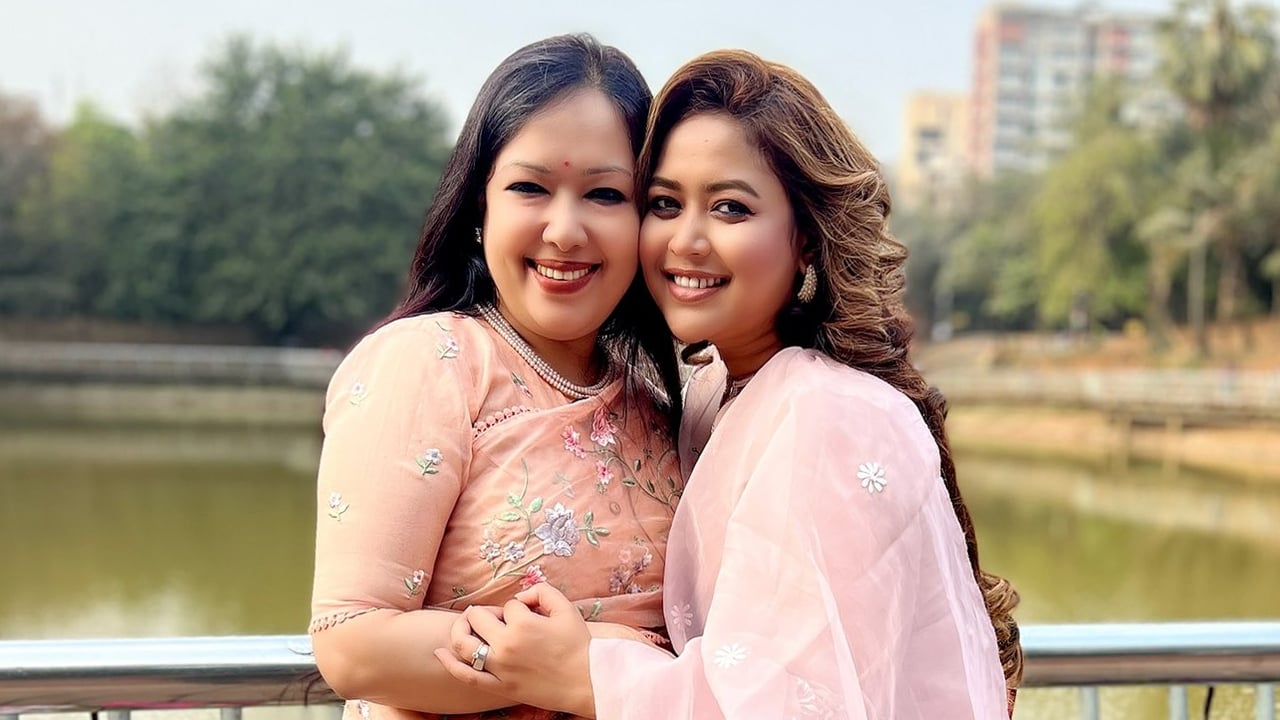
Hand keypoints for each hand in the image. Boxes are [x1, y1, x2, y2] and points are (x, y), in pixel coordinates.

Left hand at [434, 584, 595, 717]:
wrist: (589, 681)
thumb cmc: (579, 644)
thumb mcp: (565, 607)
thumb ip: (541, 591)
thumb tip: (520, 597)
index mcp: (522, 623)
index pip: (508, 606)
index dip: (518, 608)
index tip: (531, 616)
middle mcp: (506, 644)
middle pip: (479, 618)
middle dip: (486, 614)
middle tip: (497, 619)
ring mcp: (500, 667)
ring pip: (464, 644)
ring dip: (460, 630)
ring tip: (465, 625)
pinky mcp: (499, 686)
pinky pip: (467, 676)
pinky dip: (450, 664)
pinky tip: (439, 653)